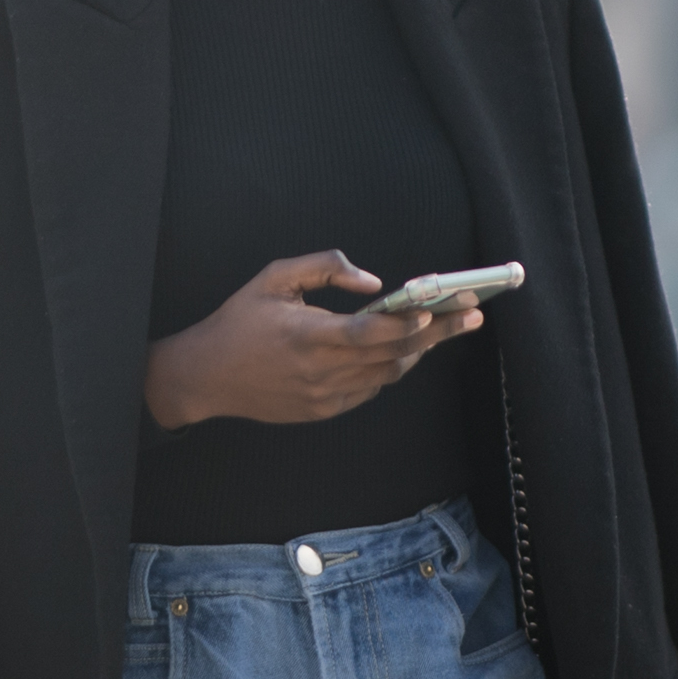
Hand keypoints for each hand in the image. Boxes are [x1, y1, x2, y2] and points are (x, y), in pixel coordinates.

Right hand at [143, 251, 483, 428]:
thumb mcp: (275, 278)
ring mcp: (324, 396)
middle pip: (392, 355)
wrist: (206, 376)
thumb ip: (324, 267)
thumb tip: (372, 283)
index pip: (369, 332)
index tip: (440, 309)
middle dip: (437, 334)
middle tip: (471, 316)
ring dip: (418, 352)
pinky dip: (389, 368)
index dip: (407, 323)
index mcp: (307, 335)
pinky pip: (370, 389)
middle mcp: (320, 371)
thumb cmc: (239, 320)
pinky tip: (404, 349)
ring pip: (387, 375)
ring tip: (446, 329)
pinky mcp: (323, 410)